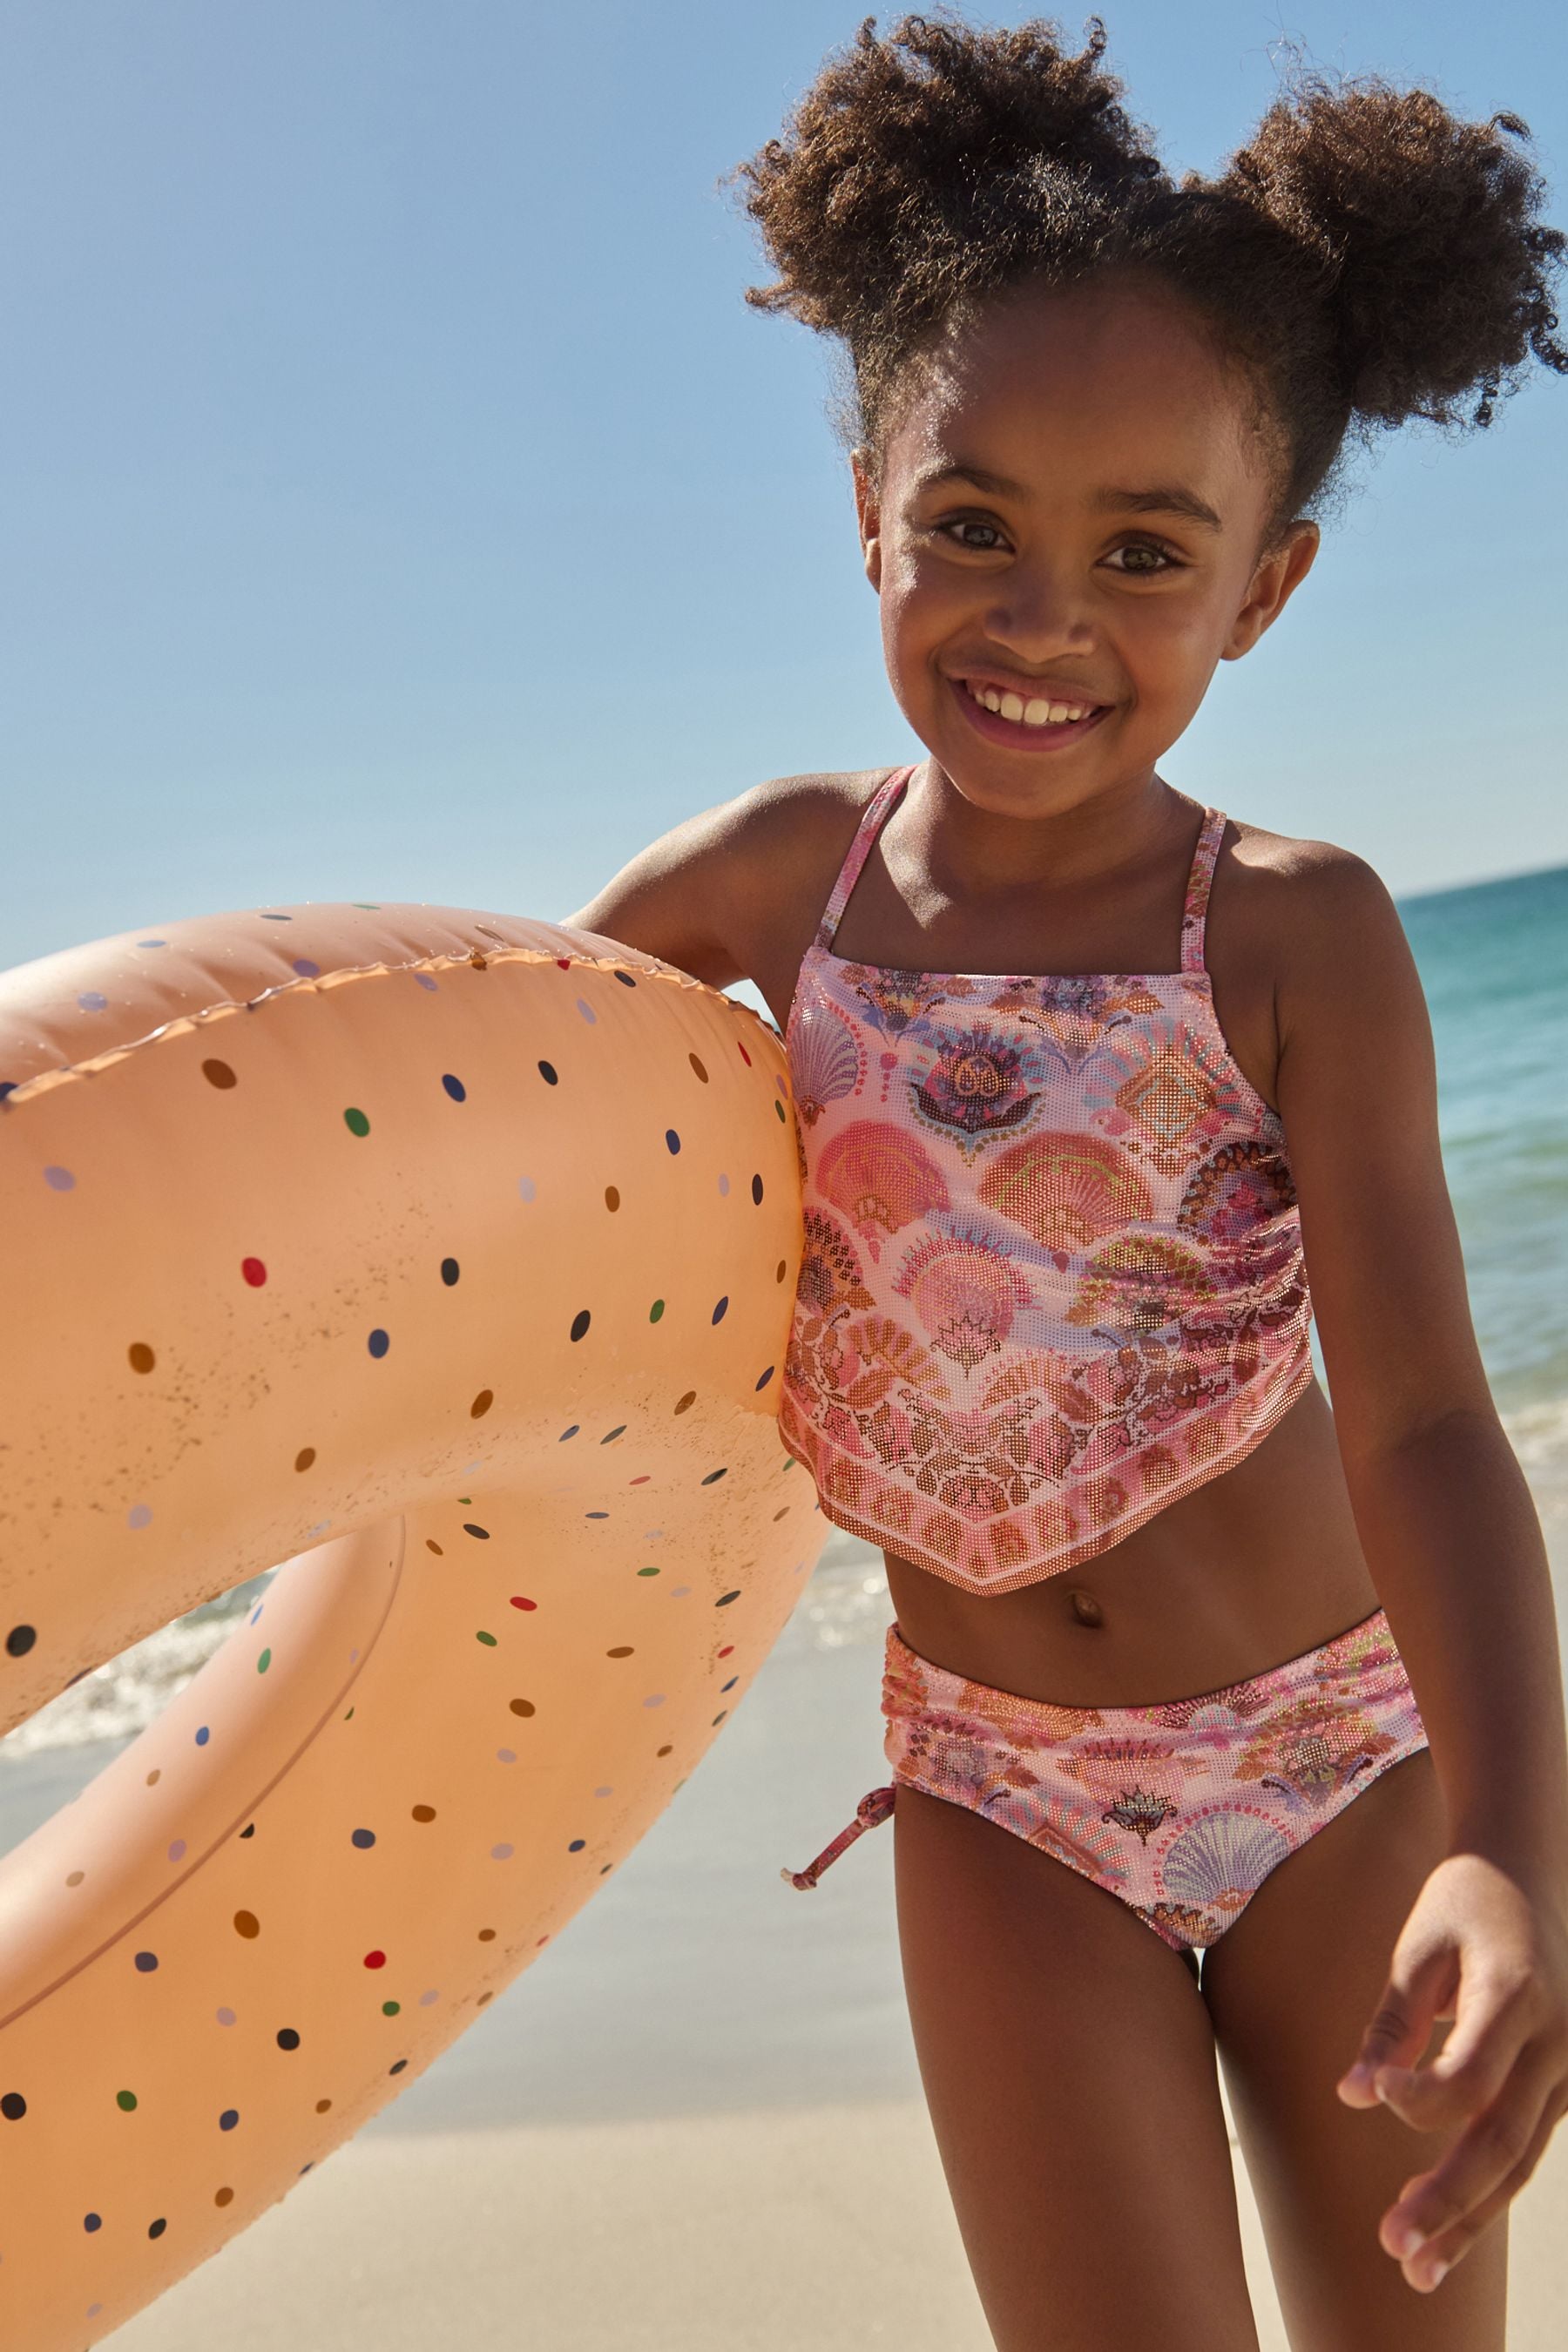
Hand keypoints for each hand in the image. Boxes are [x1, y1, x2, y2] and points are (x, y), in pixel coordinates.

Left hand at [1337, 1851, 1567, 2291]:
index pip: (1472, 2075)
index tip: (1374, 2094)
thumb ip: (1391, 2023)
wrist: (1530, 1866)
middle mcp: (1556, 2039)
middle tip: (1394, 2247)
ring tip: (1415, 2266)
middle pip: (1501, 2137)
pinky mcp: (1564, 2083)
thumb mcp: (1419, 1946)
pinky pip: (1526, 2145)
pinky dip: (1486, 2188)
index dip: (1422, 2098)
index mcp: (1516, 1995)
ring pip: (1520, 2159)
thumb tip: (1352, 2097)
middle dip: (1448, 2198)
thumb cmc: (1462, 1901)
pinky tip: (1445, 2225)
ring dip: (1468, 2216)